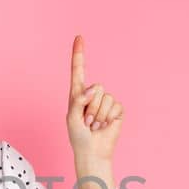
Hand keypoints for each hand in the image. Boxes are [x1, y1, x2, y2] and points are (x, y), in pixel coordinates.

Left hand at [65, 35, 122, 163]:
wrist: (93, 151)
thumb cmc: (78, 136)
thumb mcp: (72, 117)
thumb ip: (79, 100)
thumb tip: (93, 89)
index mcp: (78, 93)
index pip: (78, 70)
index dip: (79, 53)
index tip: (79, 37)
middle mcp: (92, 94)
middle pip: (96, 87)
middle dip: (91, 107)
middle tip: (87, 121)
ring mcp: (105, 101)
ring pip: (105, 98)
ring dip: (98, 115)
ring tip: (95, 125)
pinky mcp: (117, 109)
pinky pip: (115, 106)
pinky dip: (108, 118)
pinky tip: (104, 126)